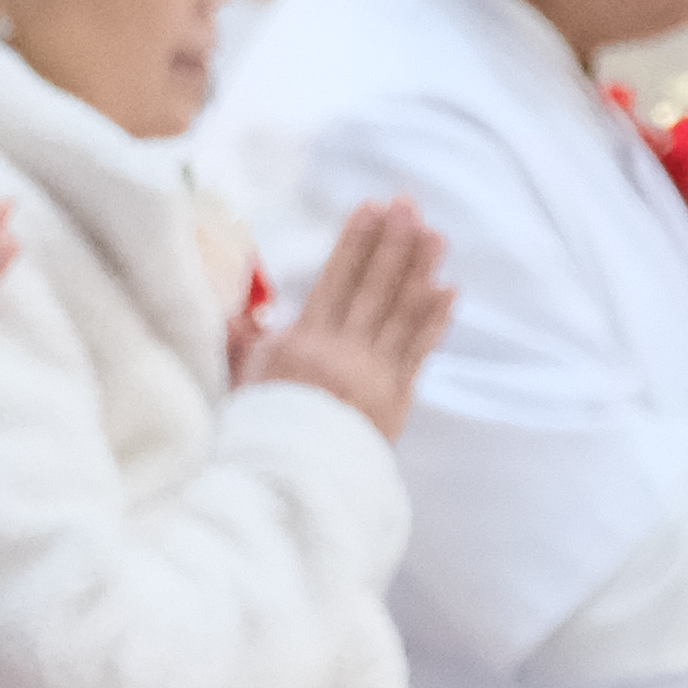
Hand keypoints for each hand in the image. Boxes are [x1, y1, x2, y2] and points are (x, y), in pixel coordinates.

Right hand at [236, 196, 454, 438]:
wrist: (294, 482)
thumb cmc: (264, 432)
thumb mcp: (245, 383)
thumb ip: (246, 344)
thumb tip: (240, 314)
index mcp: (305, 341)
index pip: (337, 279)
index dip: (356, 241)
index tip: (371, 208)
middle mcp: (345, 350)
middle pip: (374, 286)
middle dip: (392, 242)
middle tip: (409, 205)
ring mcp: (375, 372)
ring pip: (402, 311)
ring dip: (420, 270)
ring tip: (435, 235)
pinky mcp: (396, 396)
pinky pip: (418, 350)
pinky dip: (434, 319)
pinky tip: (448, 291)